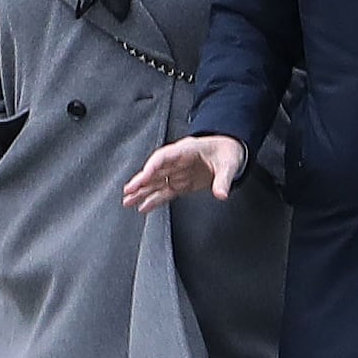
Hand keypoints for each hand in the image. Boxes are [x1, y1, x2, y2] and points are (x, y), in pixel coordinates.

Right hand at [121, 133, 241, 211]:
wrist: (229, 150)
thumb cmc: (227, 151)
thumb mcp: (230, 163)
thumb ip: (224, 179)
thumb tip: (221, 194)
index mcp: (187, 150)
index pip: (165, 156)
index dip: (153, 166)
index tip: (143, 176)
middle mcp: (178, 161)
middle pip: (155, 170)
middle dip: (141, 180)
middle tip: (128, 190)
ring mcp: (178, 172)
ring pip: (156, 182)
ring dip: (142, 192)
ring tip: (128, 201)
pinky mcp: (181, 183)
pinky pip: (164, 192)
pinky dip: (154, 200)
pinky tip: (143, 207)